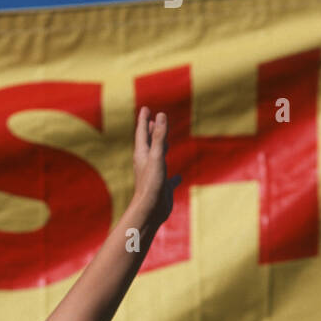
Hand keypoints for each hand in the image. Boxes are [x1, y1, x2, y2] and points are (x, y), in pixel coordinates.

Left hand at [131, 106, 181, 227]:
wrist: (149, 211)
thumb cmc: (151, 184)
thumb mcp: (156, 156)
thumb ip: (158, 136)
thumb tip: (160, 115)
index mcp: (142, 156)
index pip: (142, 133)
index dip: (144, 120)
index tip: (145, 108)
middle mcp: (147, 165)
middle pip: (148, 144)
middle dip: (150, 131)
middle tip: (151, 120)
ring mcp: (154, 176)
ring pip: (157, 159)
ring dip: (160, 149)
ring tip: (164, 142)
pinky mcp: (162, 188)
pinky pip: (169, 180)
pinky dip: (173, 176)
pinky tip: (178, 177)